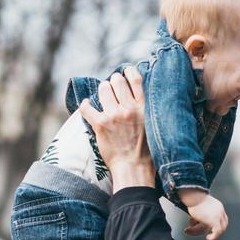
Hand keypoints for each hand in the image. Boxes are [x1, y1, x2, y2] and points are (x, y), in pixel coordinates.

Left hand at [77, 66, 153, 188]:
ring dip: (102, 91)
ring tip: (103, 98)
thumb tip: (139, 97)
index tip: (125, 72)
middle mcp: (129, 108)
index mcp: (144, 107)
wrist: (134, 168)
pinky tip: (87, 106)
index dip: (128, 71)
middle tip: (112, 90)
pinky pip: (87, 108)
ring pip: (103, 89)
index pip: (135, 78)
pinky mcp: (101, 125)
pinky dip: (85, 105)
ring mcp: (114, 116)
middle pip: (116, 80)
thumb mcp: (153, 125)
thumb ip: (146, 110)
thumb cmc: (146, 152)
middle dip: (113, 82)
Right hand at [182, 194, 228, 239]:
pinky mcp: (214, 220)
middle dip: (215, 231)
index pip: (223, 219)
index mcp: (219, 206)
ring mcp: (218, 216)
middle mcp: (220, 211)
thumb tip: (193, 222)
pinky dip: (213, 237)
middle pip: (222, 225)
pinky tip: (208, 238)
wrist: (193, 195)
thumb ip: (199, 213)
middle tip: (207, 234)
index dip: (217, 225)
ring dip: (200, 231)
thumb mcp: (198, 205)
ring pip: (214, 229)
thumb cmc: (192, 198)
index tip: (208, 229)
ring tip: (187, 230)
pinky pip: (217, 232)